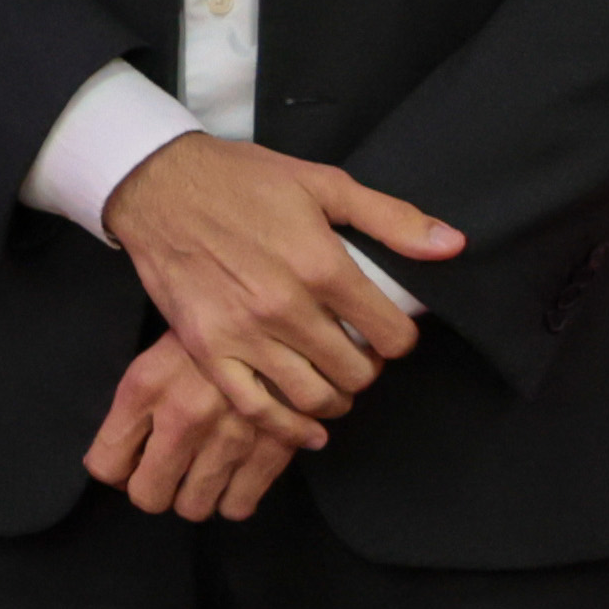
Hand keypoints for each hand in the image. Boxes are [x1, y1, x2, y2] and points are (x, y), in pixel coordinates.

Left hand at [85, 334, 308, 519]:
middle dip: (152, 489)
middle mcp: (183, 417)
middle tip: (164, 473)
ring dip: (192, 496)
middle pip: (148, 497)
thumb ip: (131, 415)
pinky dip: (231, 499)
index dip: (116, 471)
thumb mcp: (151, 365)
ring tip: (199, 472)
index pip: (106, 465)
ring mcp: (229, 437)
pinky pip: (237, 507)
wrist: (271, 327)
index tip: (129, 464)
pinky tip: (231, 476)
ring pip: (193, 508)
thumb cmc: (200, 347)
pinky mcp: (271, 449)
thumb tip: (118, 468)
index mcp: (144, 390)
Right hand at [104, 136, 459, 434]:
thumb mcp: (322, 182)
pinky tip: (307, 429)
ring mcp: (243, 332)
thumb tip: (451, 245)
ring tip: (334, 382)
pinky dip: (289, 427)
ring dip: (336, 397)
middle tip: (358, 353)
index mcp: (321, 265)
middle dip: (368, 367)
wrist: (156, 183)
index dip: (399, 337)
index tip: (387, 330)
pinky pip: (256, 407)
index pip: (393, 335)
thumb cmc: (240, 179)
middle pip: (357, 372)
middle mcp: (285, 307)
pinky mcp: (206, 348)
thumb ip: (390, 218)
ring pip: (314, 396)